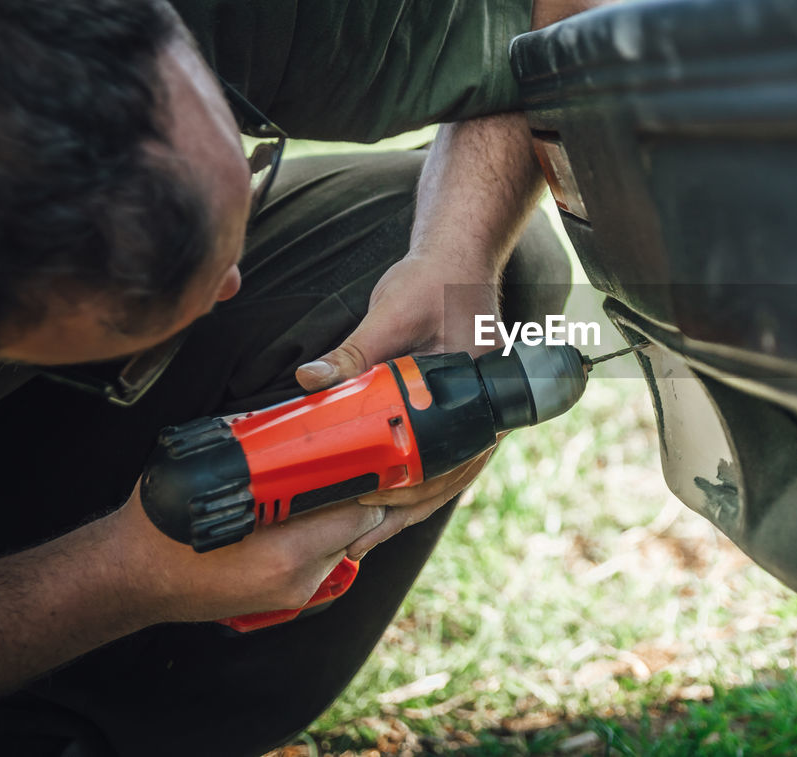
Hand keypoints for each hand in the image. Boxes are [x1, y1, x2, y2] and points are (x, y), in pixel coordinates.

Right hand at [114, 479, 386, 621]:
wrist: (132, 579)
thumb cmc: (165, 523)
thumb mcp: (214, 474)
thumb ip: (264, 453)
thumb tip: (300, 419)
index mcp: (284, 552)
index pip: (360, 514)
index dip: (366, 483)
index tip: (363, 459)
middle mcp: (296, 577)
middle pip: (356, 528)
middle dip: (351, 496)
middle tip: (338, 468)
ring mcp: (293, 593)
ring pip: (342, 543)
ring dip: (333, 517)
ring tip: (307, 491)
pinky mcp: (288, 599)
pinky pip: (322, 558)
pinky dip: (316, 536)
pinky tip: (291, 517)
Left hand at [292, 249, 501, 559]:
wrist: (456, 259)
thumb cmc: (434, 282)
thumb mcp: (391, 314)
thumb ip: (354, 352)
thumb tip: (310, 380)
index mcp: (479, 390)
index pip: (450, 457)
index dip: (413, 488)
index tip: (373, 503)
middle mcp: (486, 411)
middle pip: (450, 477)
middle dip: (405, 510)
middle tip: (359, 536)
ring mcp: (477, 415)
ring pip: (449, 476)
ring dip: (411, 506)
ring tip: (367, 537)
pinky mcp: (460, 414)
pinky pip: (443, 460)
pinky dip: (416, 485)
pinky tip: (386, 505)